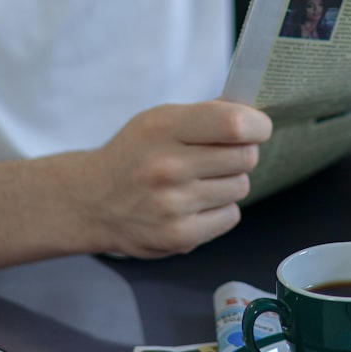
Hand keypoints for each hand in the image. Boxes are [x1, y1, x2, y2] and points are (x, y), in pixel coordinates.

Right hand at [70, 100, 271, 258]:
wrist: (92, 201)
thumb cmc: (136, 153)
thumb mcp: (160, 120)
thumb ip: (207, 114)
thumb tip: (255, 114)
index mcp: (163, 128)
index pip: (234, 125)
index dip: (258, 125)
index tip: (258, 128)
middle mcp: (167, 167)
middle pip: (246, 157)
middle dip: (242, 153)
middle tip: (221, 155)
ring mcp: (172, 206)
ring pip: (241, 187)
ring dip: (229, 182)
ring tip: (199, 180)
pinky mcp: (179, 237)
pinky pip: (231, 216)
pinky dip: (220, 209)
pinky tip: (194, 203)